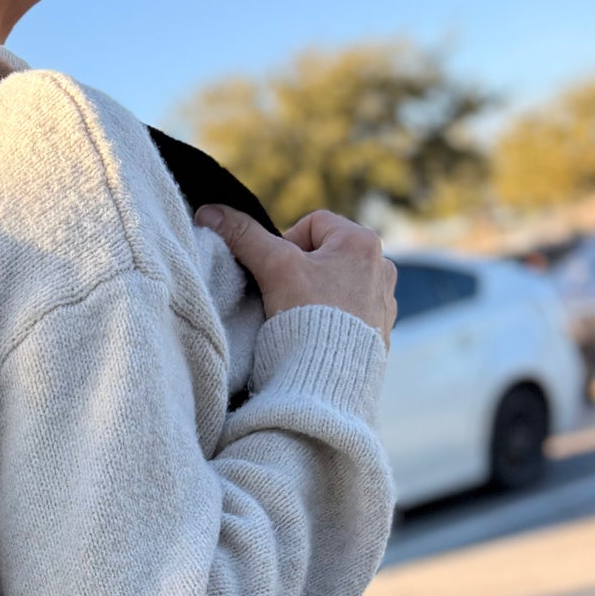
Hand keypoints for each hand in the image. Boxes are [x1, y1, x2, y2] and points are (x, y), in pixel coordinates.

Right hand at [195, 205, 397, 347]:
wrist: (328, 384)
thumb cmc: (308, 319)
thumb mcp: (274, 268)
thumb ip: (243, 236)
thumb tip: (210, 212)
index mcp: (364, 242)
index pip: (312, 225)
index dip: (284, 246)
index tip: (274, 275)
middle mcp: (383, 268)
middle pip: (324, 256)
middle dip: (300, 274)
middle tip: (283, 299)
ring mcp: (384, 303)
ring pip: (336, 286)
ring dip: (316, 298)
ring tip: (300, 321)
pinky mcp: (380, 334)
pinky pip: (349, 316)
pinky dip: (331, 322)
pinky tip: (316, 339)